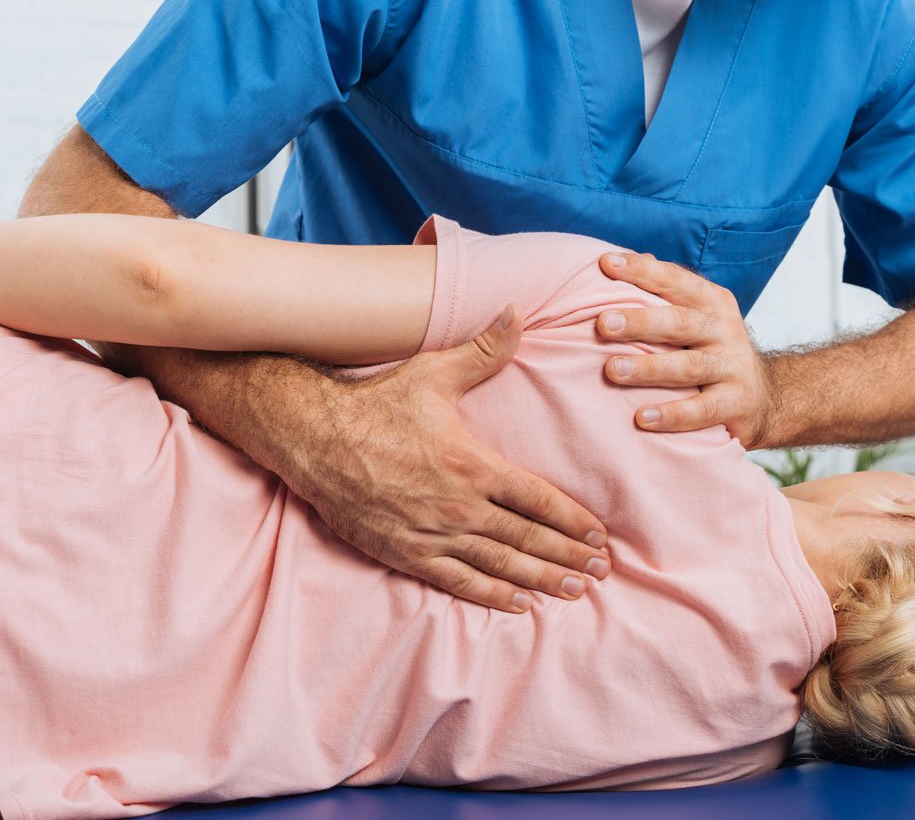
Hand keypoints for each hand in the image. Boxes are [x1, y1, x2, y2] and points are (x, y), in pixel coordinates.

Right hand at [286, 304, 610, 612]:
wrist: (314, 437)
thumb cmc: (377, 403)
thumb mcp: (434, 372)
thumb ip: (485, 349)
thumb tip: (518, 310)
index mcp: (473, 465)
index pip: (538, 499)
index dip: (573, 520)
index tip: (600, 535)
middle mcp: (458, 505)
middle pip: (527, 538)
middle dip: (568, 556)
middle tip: (599, 571)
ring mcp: (432, 534)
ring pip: (499, 564)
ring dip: (541, 579)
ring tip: (574, 591)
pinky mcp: (405, 552)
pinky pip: (457, 581)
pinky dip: (491, 595)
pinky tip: (519, 603)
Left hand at [597, 252, 772, 448]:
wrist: (762, 395)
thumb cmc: (709, 348)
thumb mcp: (694, 315)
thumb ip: (660, 293)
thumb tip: (611, 263)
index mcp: (710, 302)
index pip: (674, 280)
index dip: (642, 271)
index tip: (606, 264)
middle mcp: (724, 330)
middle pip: (680, 322)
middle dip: (640, 321)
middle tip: (603, 323)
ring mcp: (732, 367)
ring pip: (688, 367)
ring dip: (648, 368)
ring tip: (612, 370)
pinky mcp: (736, 404)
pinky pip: (701, 411)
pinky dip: (672, 415)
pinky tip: (642, 417)